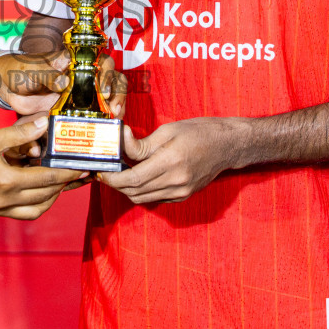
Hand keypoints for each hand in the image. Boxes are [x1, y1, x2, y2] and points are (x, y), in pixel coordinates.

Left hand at [0, 51, 127, 119]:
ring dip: (114, 106)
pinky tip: (102, 127)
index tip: (105, 89)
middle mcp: (81, 77)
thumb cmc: (19, 70)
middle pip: (110, 80)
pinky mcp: (70, 110)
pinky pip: (88, 114)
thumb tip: (63, 82)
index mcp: (73, 62)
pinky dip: (98, 120)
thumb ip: (47, 75)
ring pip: (105, 97)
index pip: (101, 61)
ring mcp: (77, 94)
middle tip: (114, 108)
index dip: (108, 73)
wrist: (5, 86)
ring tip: (114, 117)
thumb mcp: (32, 69)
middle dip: (118, 93)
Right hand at [0, 117, 85, 218]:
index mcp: (6, 182)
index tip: (83, 168)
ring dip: (49, 199)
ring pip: (34, 211)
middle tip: (74, 175)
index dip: (68, 173)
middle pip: (45, 197)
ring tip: (57, 184)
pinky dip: (32, 203)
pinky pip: (19, 213)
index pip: (47, 179)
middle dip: (63, 186)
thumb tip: (43, 123)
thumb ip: (19, 133)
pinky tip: (33, 189)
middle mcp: (3, 202)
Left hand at [99, 118, 247, 204]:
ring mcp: (181, 191)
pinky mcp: (184, 195)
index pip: (132, 179)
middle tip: (107, 171)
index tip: (101, 171)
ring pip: (143, 198)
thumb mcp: (168, 130)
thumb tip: (120, 144)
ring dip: (127, 188)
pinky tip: (140, 176)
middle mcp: (176, 181)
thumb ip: (142, 143)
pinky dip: (143, 191)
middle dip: (116, 184)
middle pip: (134, 192)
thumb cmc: (199, 131)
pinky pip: (155, 198)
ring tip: (121, 172)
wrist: (227, 145)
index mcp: (171, 162)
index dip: (112, 178)